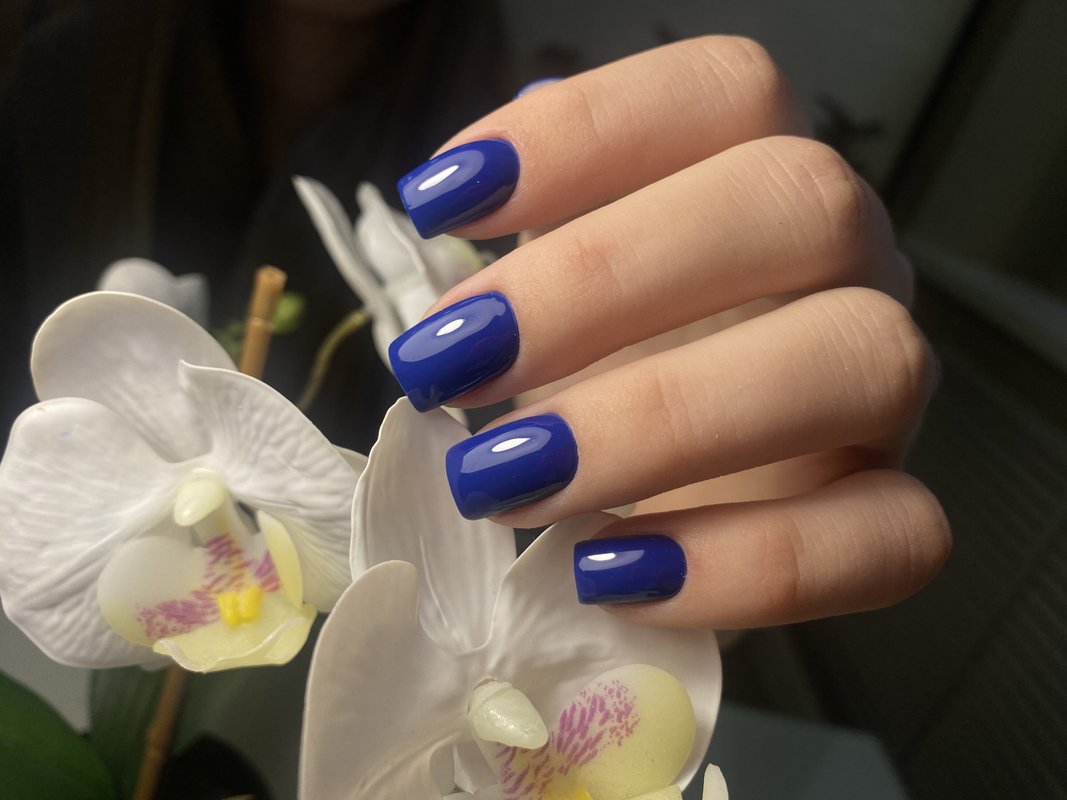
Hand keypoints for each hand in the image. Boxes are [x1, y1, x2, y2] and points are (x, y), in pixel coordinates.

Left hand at [390, 36, 949, 629]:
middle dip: (605, 282)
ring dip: (666, 422)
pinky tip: (609, 575)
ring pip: (863, 359)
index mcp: (759, 182)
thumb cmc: (594, 382)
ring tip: (508, 481)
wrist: (659, 509)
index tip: (445, 202)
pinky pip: (891, 536)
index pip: (726, 93)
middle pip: (799, 204)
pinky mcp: (892, 515)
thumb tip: (458, 221)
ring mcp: (885, 389)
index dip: (588, 130)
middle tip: (455, 360)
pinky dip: (743, 566)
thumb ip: (521, 257)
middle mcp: (846, 263)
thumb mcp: (548, 307)